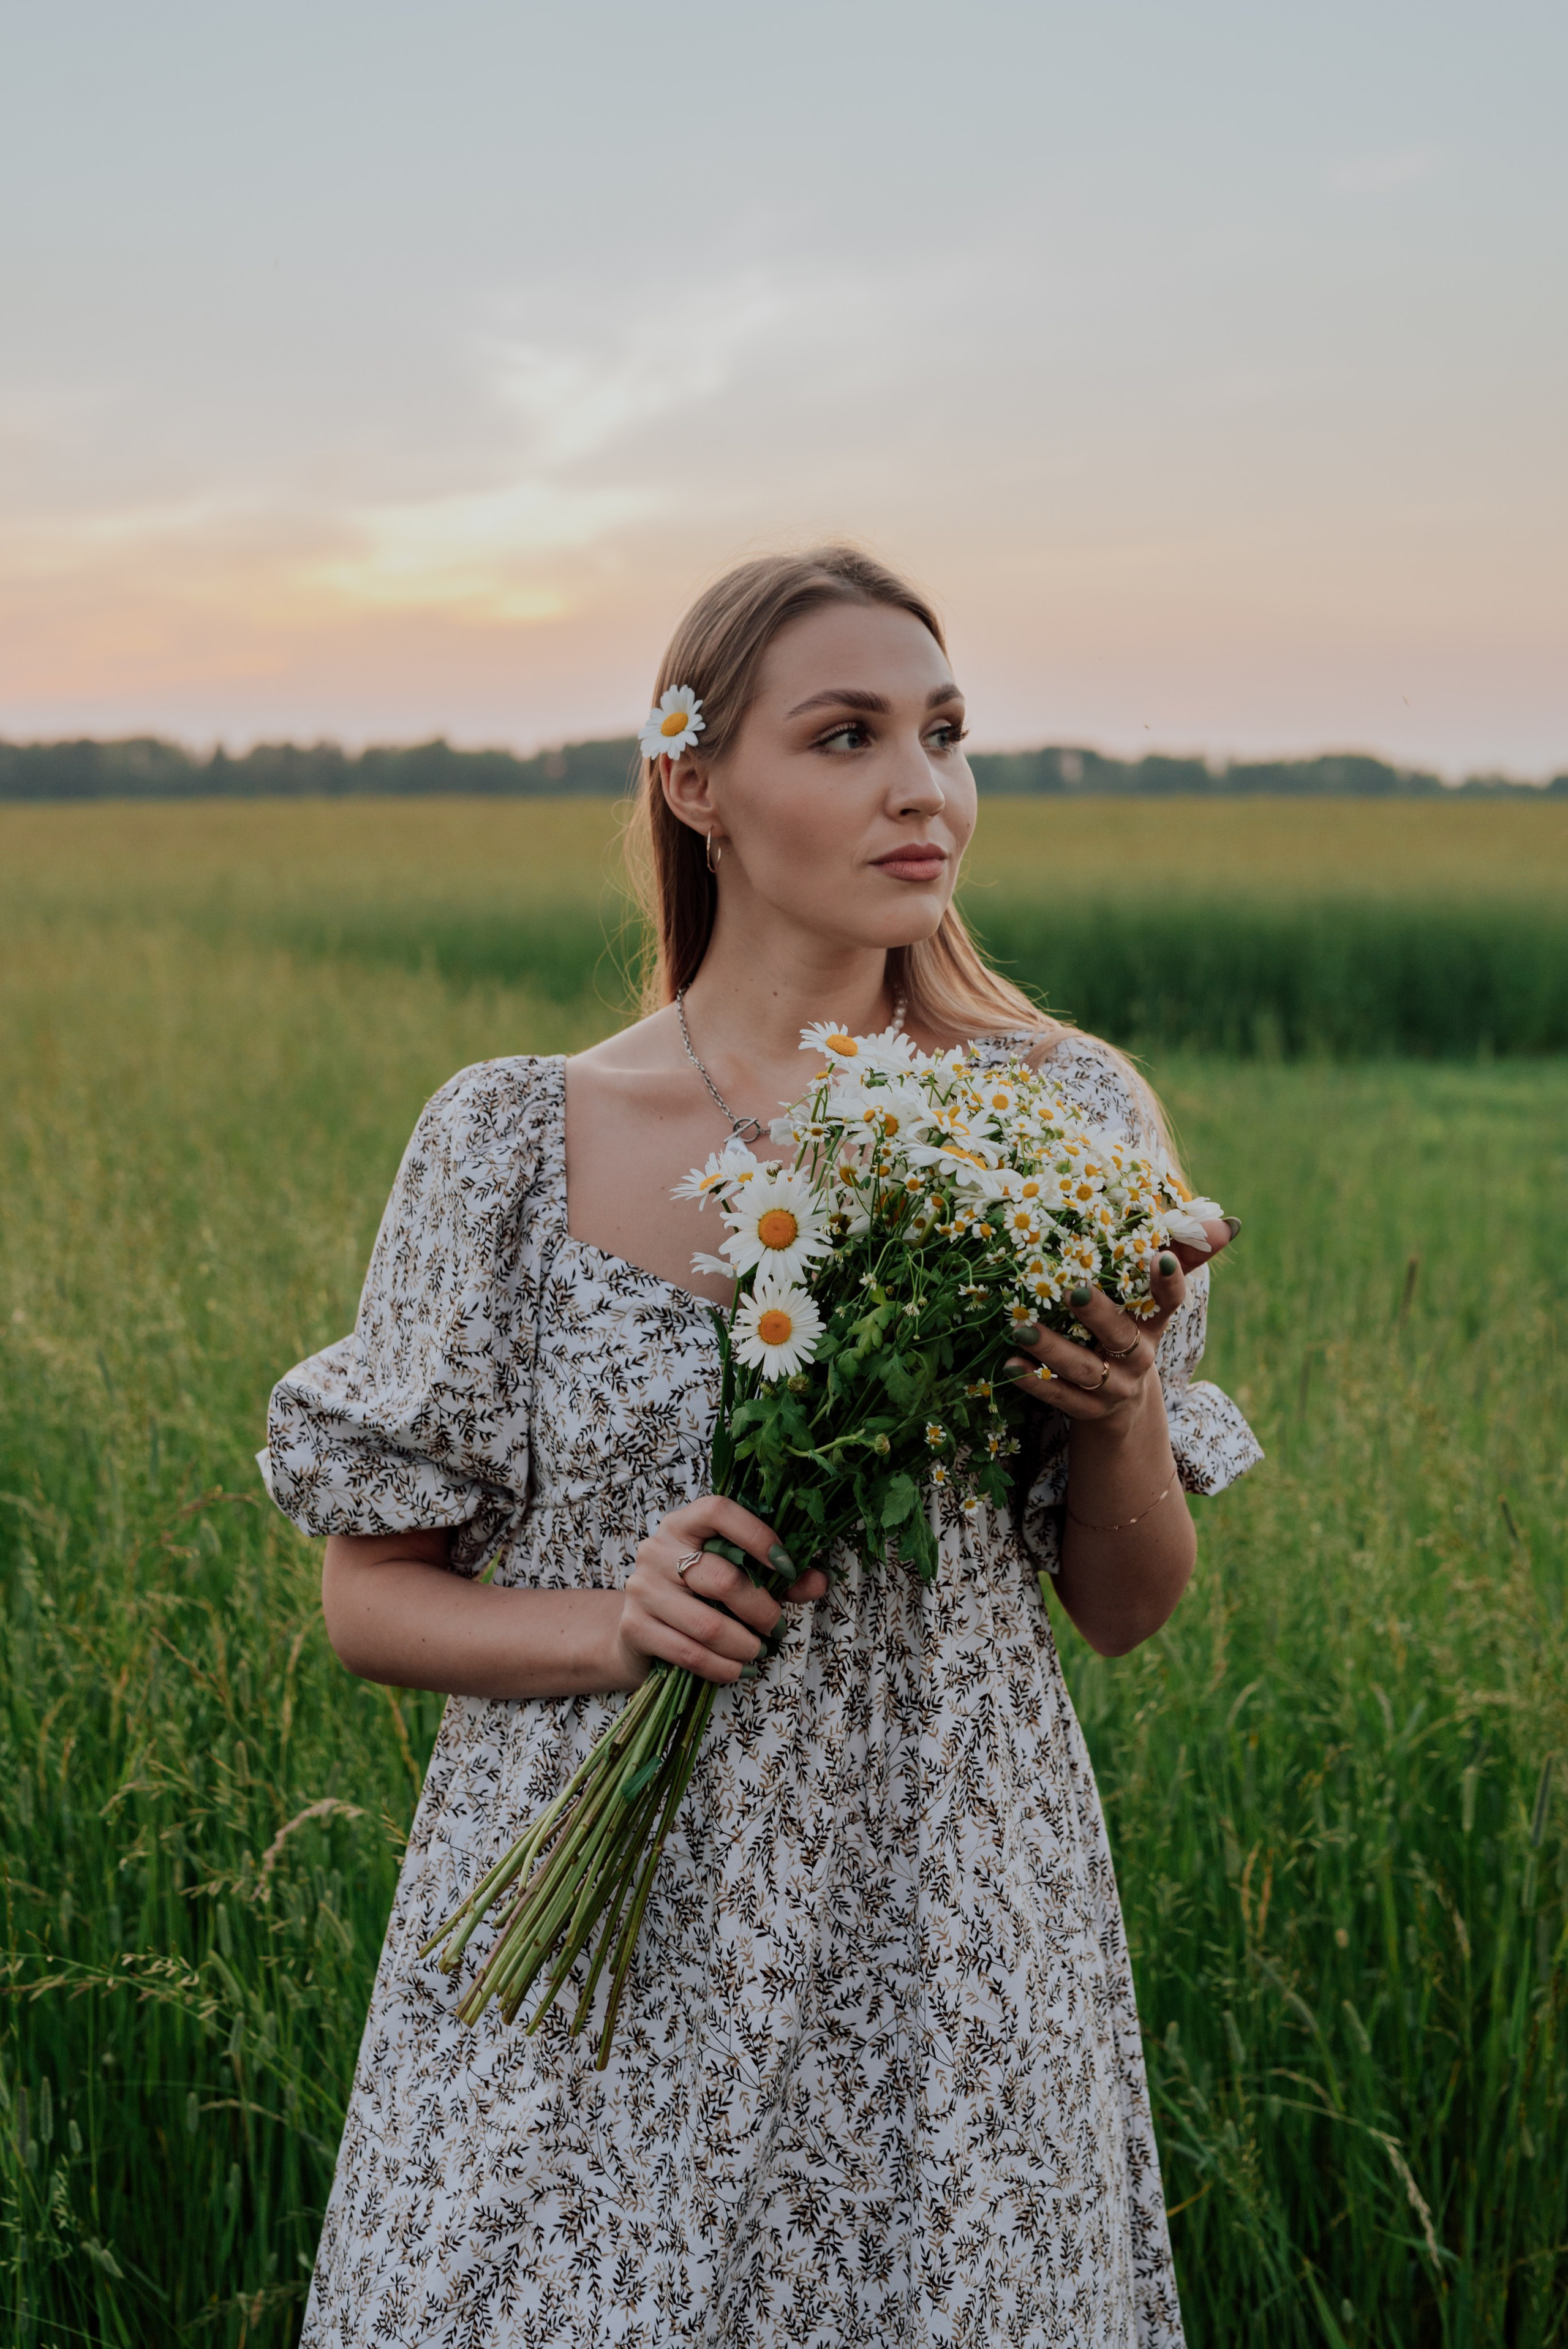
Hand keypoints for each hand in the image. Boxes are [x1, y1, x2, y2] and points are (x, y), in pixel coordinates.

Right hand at [609, 1496, 829, 1686]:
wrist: (639, 1628)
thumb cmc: (696, 1595)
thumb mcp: (736, 1576)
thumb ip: (778, 1577)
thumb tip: (819, 1581)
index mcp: (683, 1523)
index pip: (718, 1511)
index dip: (757, 1536)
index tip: (787, 1566)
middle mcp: (657, 1549)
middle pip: (722, 1578)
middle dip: (761, 1610)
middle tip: (778, 1627)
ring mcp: (642, 1588)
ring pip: (707, 1624)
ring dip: (744, 1645)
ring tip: (759, 1651)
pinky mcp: (635, 1626)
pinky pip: (689, 1653)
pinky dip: (722, 1667)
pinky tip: (738, 1670)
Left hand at [1004, 1219, 1235, 1424]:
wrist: (1123, 1407)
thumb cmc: (1131, 1333)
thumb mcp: (1153, 1302)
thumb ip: (1182, 1258)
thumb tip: (1226, 1223)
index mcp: (1153, 1325)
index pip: (1170, 1302)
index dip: (1169, 1282)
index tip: (1161, 1258)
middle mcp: (1137, 1357)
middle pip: (1120, 1335)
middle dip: (1098, 1314)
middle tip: (1072, 1292)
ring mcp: (1114, 1387)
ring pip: (1084, 1369)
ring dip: (1052, 1349)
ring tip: (1022, 1331)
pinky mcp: (1089, 1410)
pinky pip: (1061, 1397)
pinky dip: (1034, 1381)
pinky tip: (1010, 1365)